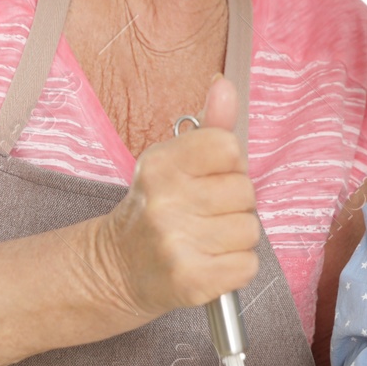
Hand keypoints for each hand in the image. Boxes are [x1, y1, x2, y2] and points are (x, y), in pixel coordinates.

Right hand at [88, 76, 260, 320]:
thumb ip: (207, 126)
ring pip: (250, 230)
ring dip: (235, 238)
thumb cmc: (154, 209)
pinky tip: (209, 263)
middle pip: (246, 192)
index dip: (228, 166)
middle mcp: (165, 201)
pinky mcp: (191, 280)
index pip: (229, 148)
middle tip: (203, 214)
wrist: (116, 268)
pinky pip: (247, 265)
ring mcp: (177, 243)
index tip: (208, 180)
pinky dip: (235, 267)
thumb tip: (225, 85)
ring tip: (204, 239)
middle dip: (233, 204)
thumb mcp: (172, 161)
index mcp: (161, 164)